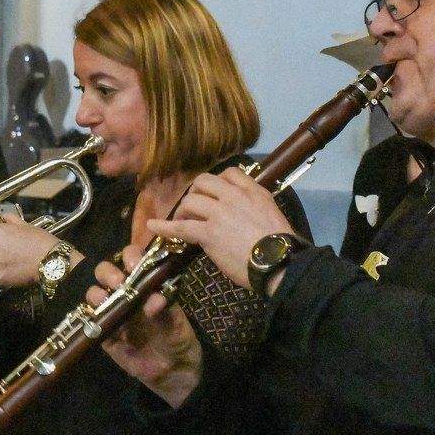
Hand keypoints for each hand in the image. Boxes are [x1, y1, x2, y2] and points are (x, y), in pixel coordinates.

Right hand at [88, 249, 201, 406]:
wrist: (172, 369)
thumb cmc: (176, 336)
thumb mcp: (176, 320)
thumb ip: (165, 306)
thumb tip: (153, 299)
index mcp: (143, 282)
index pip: (131, 259)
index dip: (130, 257)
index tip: (134, 265)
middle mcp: (124, 292)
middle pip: (105, 271)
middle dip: (108, 273)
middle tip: (118, 282)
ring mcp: (112, 311)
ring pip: (94, 293)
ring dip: (97, 293)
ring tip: (106, 299)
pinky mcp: (103, 332)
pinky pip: (91, 321)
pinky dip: (93, 317)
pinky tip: (100, 319)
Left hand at [145, 170, 293, 290]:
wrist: (278, 261)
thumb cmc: (280, 243)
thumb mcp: (272, 213)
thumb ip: (255, 205)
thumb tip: (243, 210)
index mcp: (253, 191)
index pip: (229, 173)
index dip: (216, 183)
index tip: (213, 194)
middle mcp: (234, 196)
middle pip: (203, 182)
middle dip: (195, 192)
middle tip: (193, 208)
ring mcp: (219, 213)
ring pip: (191, 200)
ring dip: (183, 210)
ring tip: (182, 221)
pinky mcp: (208, 232)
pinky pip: (181, 226)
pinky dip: (164, 226)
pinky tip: (153, 226)